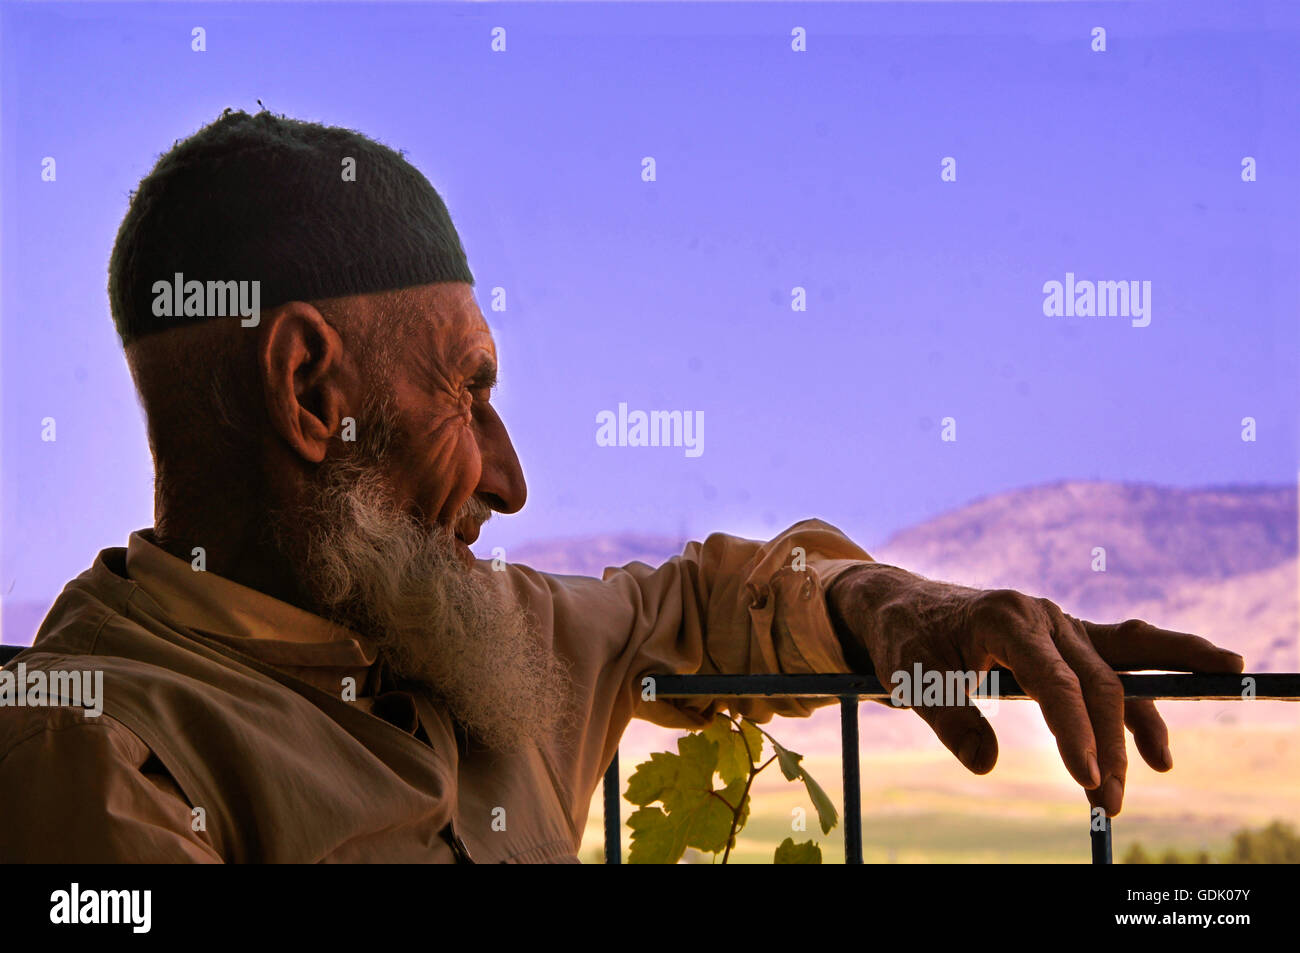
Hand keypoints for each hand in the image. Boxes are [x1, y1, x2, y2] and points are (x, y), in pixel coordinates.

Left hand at [827, 564, 1245, 815]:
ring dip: (1143, 719)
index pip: (1055, 680)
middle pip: (1096, 682)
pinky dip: (1147, 692)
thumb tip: (986, 765)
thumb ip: (949, 719)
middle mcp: (1043, 615)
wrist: (903, 605)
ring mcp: (1060, 625)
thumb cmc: (906, 640)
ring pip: (1123, 664)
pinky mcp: (1066, 639)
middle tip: (1109, 803)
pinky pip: (1118, 661)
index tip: (1086, 779)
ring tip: (1160, 767)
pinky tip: (1158, 743)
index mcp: (1006, 618)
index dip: (1075, 731)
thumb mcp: (911, 679)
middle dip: (1109, 745)